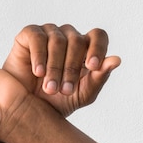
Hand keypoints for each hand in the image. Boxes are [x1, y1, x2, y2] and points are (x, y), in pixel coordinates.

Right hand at [2, 24, 120, 116]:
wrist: (25, 109)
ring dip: (55, 67)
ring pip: (58, 40)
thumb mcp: (82, 94)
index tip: (92, 66)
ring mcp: (49, 33)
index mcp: (85, 48)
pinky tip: (38, 72)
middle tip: (65, 90)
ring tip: (50, 88)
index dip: (98, 48)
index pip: (98, 36)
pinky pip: (37, 38)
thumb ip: (99, 77)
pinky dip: (39, 56)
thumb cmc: (56, 101)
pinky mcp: (29, 33)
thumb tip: (116, 60)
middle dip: (71, 68)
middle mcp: (68, 37)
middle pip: (77, 40)